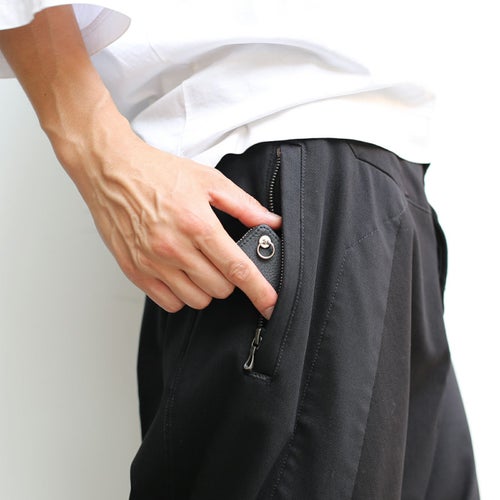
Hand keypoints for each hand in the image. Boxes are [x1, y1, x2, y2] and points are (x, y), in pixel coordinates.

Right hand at [0, 5, 280, 316]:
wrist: (111, 171)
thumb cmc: (157, 173)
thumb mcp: (208, 180)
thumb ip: (244, 205)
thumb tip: (271, 222)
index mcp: (197, 224)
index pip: (237, 268)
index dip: (259, 290)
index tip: (270, 302)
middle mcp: (174, 248)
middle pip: (220, 289)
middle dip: (228, 279)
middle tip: (220, 259)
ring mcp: (152, 263)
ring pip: (197, 301)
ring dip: (205, 288)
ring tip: (198, 265)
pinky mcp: (135, 271)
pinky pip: (169, 303)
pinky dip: (181, 294)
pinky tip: (179, 273)